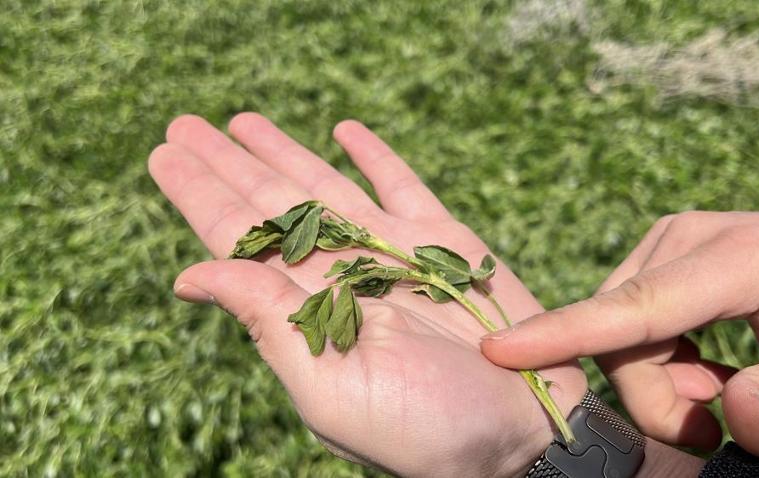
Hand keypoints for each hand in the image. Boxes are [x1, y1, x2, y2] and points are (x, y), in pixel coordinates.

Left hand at [148, 113, 587, 476]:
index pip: (240, 242)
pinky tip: (343, 131)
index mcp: (308, 311)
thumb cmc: (424, 431)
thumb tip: (188, 276)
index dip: (201, 197)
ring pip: (326, 187)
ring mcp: (394, 253)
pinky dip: (375, 156)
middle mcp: (344, 275)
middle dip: (229, 165)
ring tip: (242, 122)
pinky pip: (403, 186)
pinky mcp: (446, 241)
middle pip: (273, 205)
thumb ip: (268, 324)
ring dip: (284, 152)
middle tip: (183, 127)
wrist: (519, 432)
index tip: (165, 157)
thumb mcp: (330, 386)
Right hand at [482, 161, 758, 457]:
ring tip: (719, 388)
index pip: (634, 307)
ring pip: (618, 333)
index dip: (565, 333)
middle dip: (654, 397)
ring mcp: (664, 244)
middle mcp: (680, 242)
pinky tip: (706, 364)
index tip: (501, 350)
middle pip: (620, 336)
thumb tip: (735, 429)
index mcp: (730, 259)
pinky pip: (629, 323)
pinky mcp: (658, 256)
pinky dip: (659, 359)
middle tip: (713, 424)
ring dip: (659, 380)